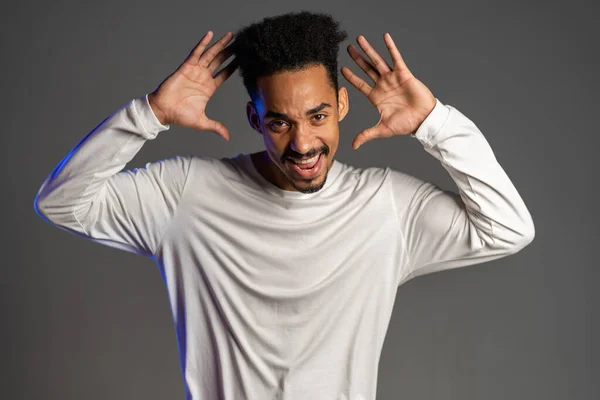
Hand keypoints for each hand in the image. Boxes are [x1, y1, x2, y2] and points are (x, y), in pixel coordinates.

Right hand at [148, 31, 237, 140]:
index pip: (224, 74)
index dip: (234, 67)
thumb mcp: (202, 122)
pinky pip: (196, 53)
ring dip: (221, 45)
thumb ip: (216, 127)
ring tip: (231, 35)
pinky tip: (210, 34)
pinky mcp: (186, 67)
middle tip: (241, 43)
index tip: (243, 59)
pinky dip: (203, 43)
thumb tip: (227, 137)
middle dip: (230, 52)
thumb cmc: (180, 116)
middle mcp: (204, 77)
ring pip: (211, 54)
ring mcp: (195, 71)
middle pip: (220, 61)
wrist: (163, 111)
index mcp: (209, 88)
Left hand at [341, 33, 436, 148]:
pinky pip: (395, 58)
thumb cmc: (405, 125)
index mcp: (376, 97)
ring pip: (377, 61)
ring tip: (359, 39)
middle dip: (357, 59)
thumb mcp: (382, 130)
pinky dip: (390, 48)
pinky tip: (385, 37)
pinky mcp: (403, 74)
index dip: (351, 77)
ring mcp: (392, 79)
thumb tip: (353, 145)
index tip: (342, 68)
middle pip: (366, 69)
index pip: (360, 85)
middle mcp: (382, 85)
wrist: (423, 120)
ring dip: (369, 50)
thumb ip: (366, 134)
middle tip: (348, 48)